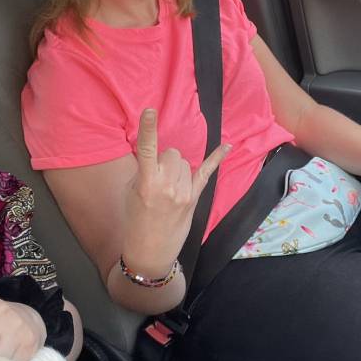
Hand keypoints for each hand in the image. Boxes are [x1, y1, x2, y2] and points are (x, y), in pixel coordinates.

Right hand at [122, 108, 230, 276]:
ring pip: (185, 162)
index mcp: (146, 183)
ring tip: (169, 188)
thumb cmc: (136, 220)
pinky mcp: (195, 198)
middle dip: (165, 160)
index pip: (146, 149)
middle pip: (171, 153)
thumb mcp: (131, 193)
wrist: (150, 250)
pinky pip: (206, 172)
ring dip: (178, 168)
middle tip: (157, 179)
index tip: (150, 110)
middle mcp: (167, 185)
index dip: (148, 128)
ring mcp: (183, 192)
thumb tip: (153, 155)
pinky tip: (228, 146)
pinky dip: (217, 157)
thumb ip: (143, 171)